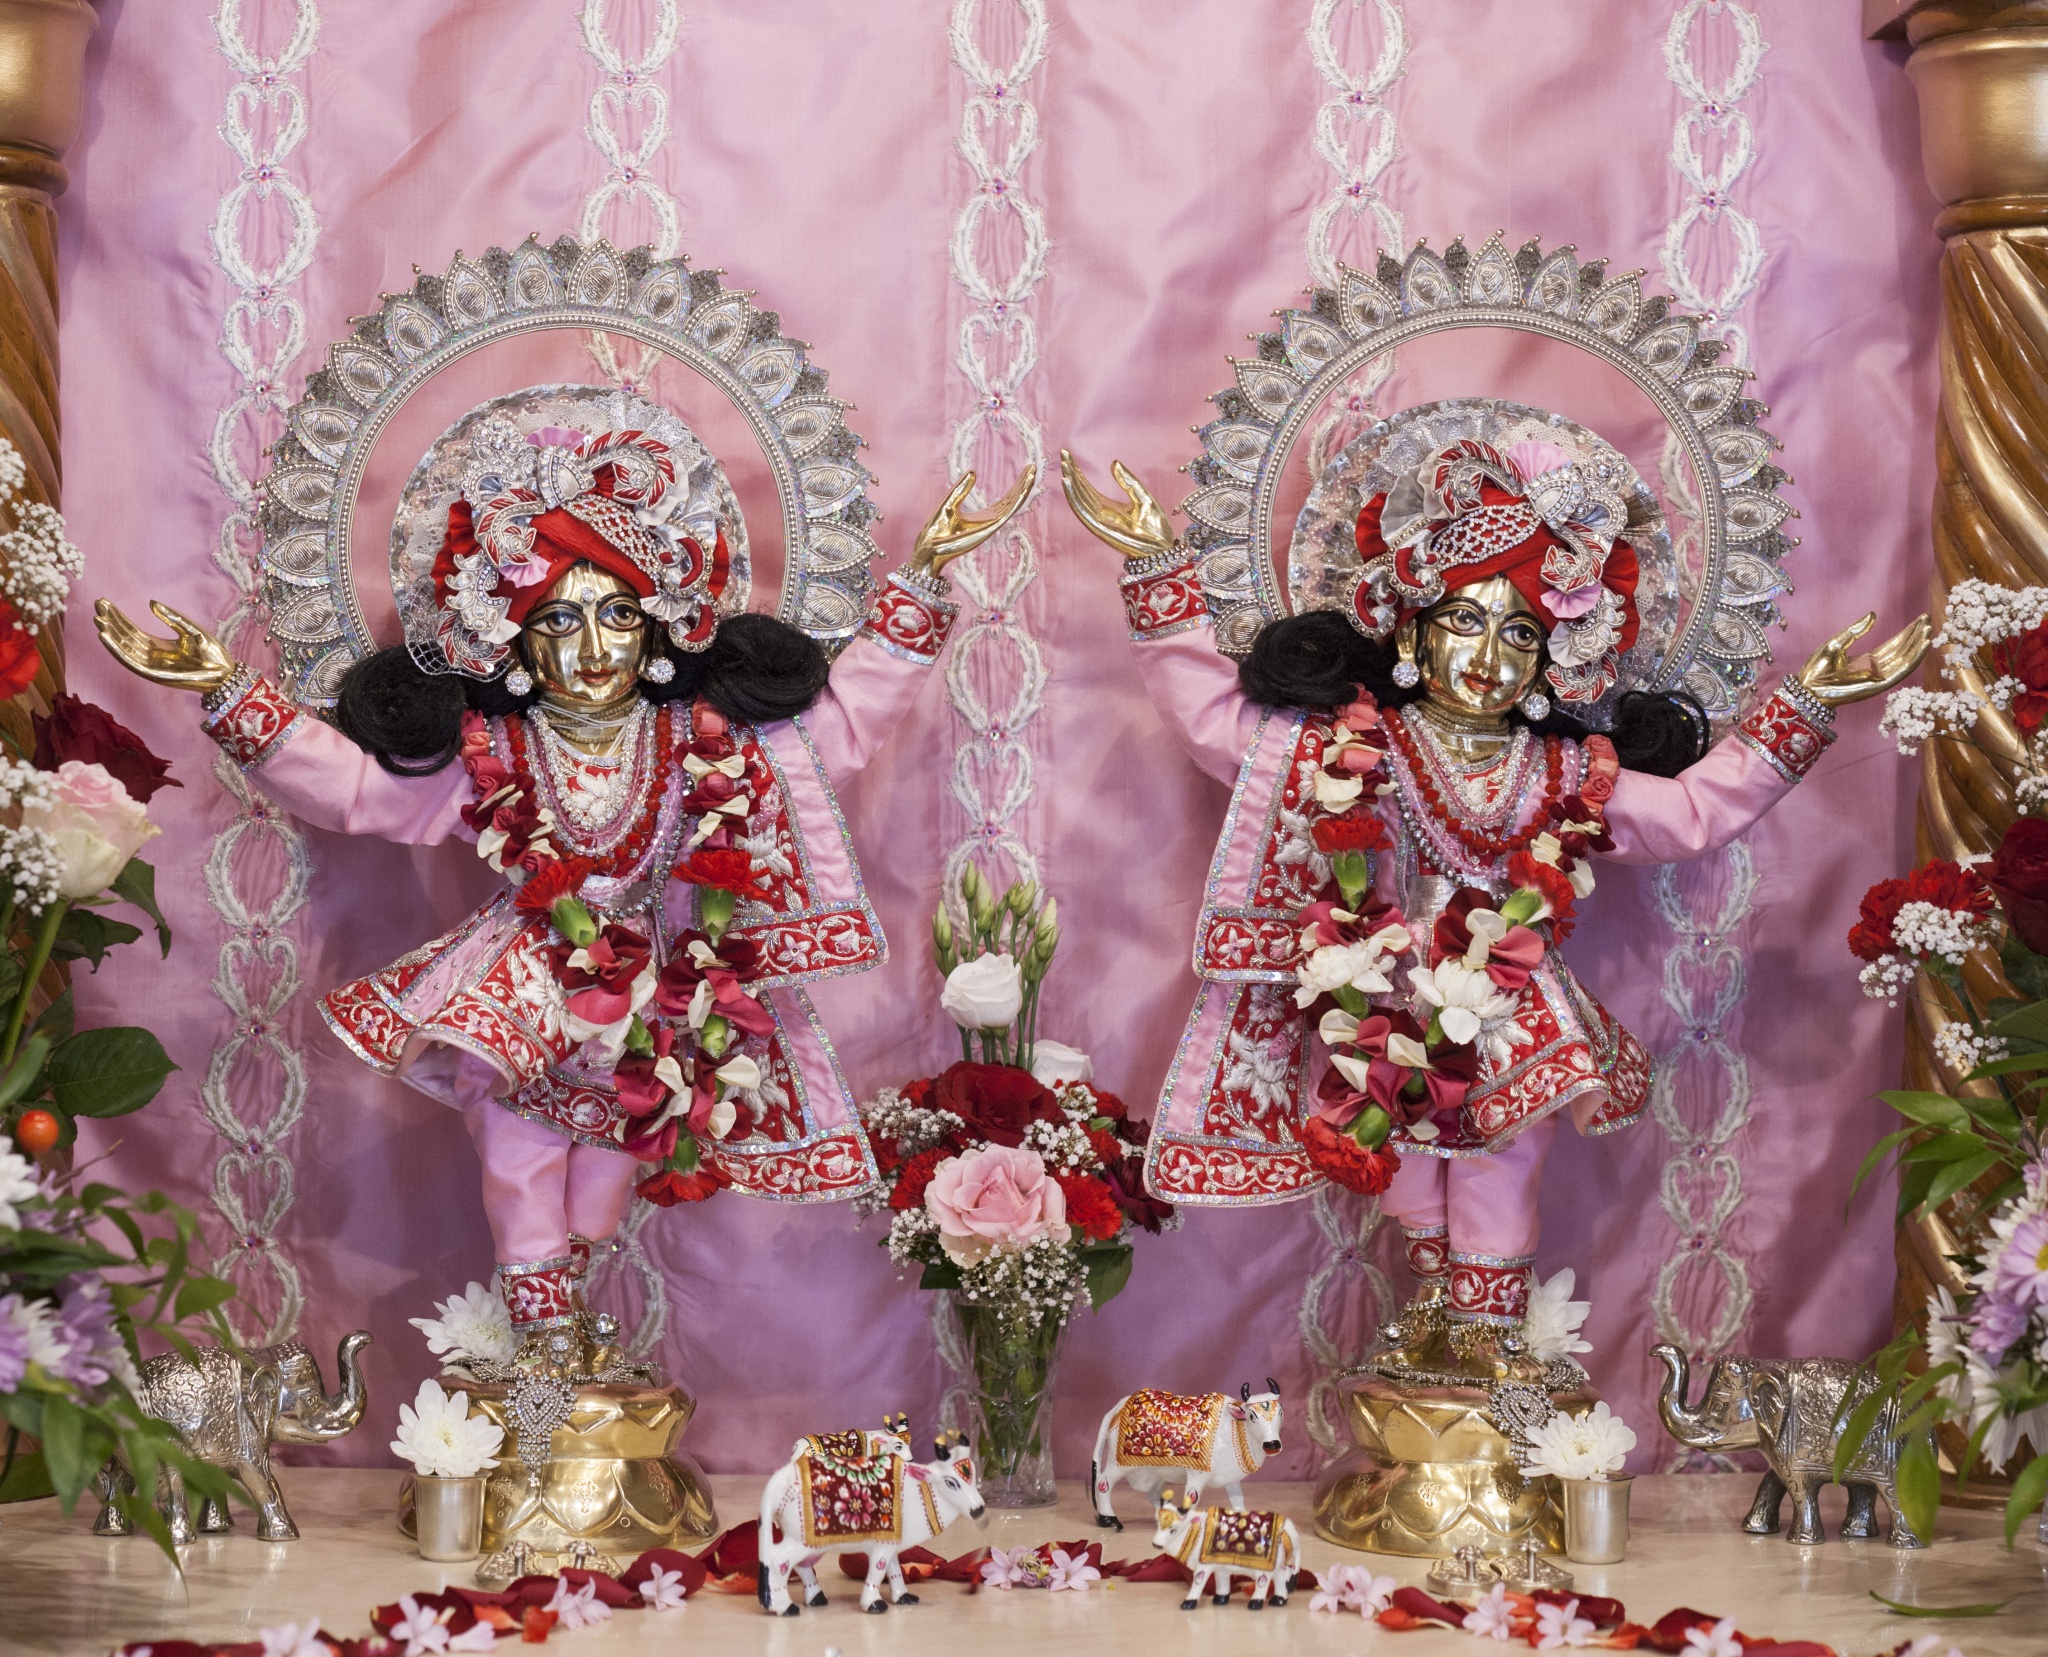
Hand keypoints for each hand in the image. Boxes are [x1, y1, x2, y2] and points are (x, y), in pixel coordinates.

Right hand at [93, 599, 237, 693]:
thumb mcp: (190, 629)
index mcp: (158, 644)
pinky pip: (130, 661)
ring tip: (98, 620)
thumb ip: (171, 617)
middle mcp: (150, 655)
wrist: (225, 672)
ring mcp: (151, 665)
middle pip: (124, 637)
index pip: (131, 629)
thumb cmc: (211, 652)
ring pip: (124, 649)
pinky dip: (116, 650)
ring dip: (110, 635)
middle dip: (110, 621)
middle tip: (97, 605)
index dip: (118, 616)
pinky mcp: (153, 674)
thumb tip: (150, 603)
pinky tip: (106, 637)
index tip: (105, 602)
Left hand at [909, 466, 1036, 575]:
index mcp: (984, 517)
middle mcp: (990, 522)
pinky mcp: (987, 529)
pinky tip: (1022, 489)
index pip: (1005, 499)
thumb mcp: (949, 503)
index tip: (1025, 471)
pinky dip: (1015, 501)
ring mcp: (990, 526)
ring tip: (1032, 474)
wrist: (929, 548)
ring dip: (1023, 490)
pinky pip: (1005, 513)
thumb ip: (961, 490)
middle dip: (1023, 485)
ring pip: (1013, 506)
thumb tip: (973, 472)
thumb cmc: (936, 531)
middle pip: (1012, 501)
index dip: (1016, 486)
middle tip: (1033, 468)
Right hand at [1059, 451, 1175, 561]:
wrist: (1161, 546)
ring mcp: (1098, 520)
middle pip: (1080, 490)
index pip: (1087, 486)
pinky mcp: (1099, 528)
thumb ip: (1128, 481)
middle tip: (1063, 454)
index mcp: (1107, 505)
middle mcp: (1099, 512)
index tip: (1069, 455)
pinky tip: (1068, 483)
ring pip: (1078, 499)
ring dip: (1070, 483)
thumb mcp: (1142, 496)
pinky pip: (1082, 511)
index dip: (1077, 472)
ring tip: (1064, 466)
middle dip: (1071, 473)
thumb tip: (1114, 463)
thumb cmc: (1154, 524)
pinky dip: (1073, 497)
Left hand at [1794, 611, 1931, 705]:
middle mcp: (1876, 669)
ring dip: (1918, 646)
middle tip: (1929, 620)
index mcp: (1867, 660)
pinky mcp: (1879, 685)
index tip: (1921, 619)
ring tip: (1929, 630)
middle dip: (1916, 636)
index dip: (1907, 632)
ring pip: (1905, 660)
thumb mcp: (1837, 643)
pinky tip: (1923, 646)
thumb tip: (1873, 615)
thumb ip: (1856, 631)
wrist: (1808, 687)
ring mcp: (1878, 677)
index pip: (1893, 644)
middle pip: (1902, 650)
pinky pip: (1901, 671)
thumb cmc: (1817, 667)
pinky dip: (1914, 659)